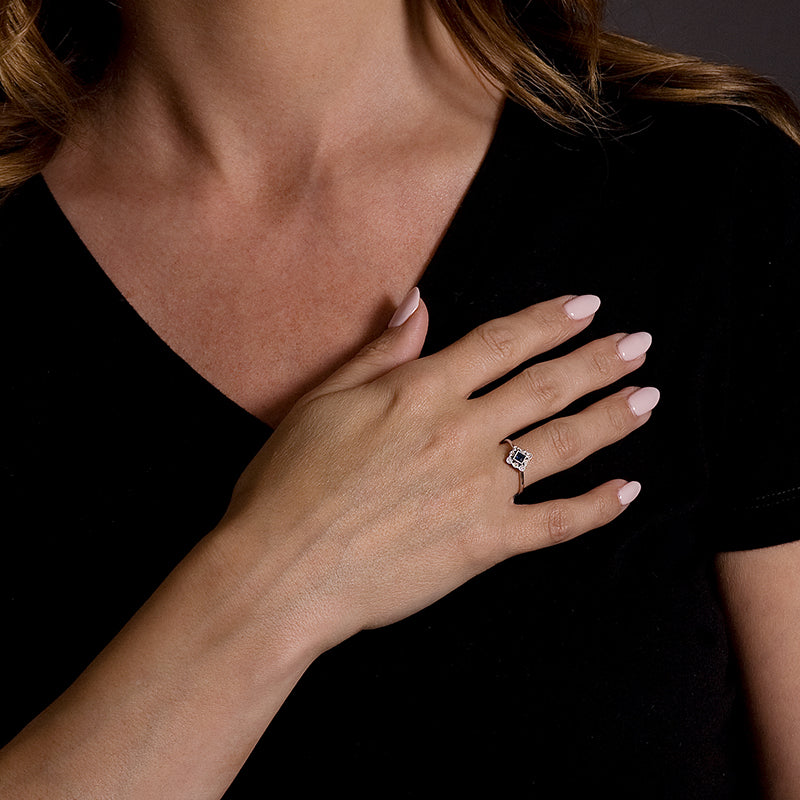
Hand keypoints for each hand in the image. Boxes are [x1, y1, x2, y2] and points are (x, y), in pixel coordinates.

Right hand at [217, 292, 657, 652]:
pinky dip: (597, 508)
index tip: (587, 307)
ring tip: (647, 399)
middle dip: (599, 361)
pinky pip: (556, 524)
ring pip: (564, 445)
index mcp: (421, 391)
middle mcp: (461, 432)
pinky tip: (628, 491)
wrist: (279, 572)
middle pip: (547, 386)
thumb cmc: (287, 484)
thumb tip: (419, 303)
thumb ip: (381, 352)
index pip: (502, 342)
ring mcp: (478, 489)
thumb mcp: (323, 400)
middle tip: (640, 344)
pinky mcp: (484, 544)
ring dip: (610, 419)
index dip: (549, 321)